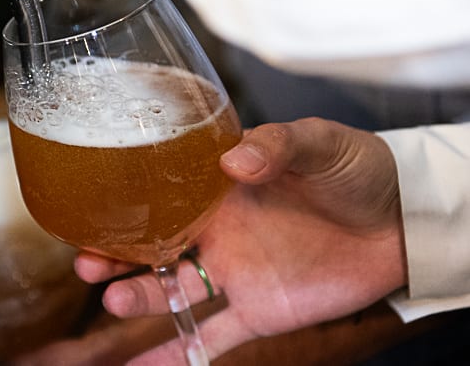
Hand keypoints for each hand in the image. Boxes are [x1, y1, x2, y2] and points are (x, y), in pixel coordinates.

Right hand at [76, 117, 406, 363]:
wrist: (400, 218)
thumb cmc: (356, 168)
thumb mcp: (319, 141)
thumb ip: (276, 145)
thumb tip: (233, 160)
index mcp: (220, 189)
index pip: (160, 197)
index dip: (125, 205)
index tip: (90, 212)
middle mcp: (218, 232)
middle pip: (154, 247)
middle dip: (116, 255)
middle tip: (86, 262)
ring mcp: (235, 273)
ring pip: (173, 290)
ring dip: (140, 297)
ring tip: (114, 298)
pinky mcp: (260, 310)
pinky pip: (212, 334)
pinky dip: (180, 351)